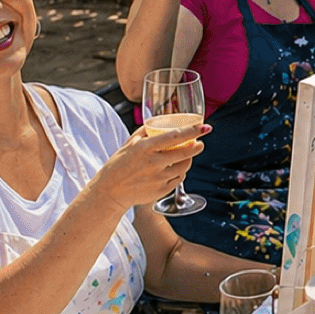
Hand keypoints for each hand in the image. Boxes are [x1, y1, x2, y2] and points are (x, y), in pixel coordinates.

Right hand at [92, 120, 210, 211]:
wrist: (110, 191)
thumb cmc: (118, 165)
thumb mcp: (129, 144)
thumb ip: (145, 132)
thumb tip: (160, 122)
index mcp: (144, 148)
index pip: (174, 137)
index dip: (192, 131)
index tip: (204, 127)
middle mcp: (153, 163)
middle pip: (185, 153)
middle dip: (197, 147)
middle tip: (200, 143)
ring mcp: (159, 178)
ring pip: (184, 167)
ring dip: (188, 160)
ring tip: (185, 155)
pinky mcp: (162, 190)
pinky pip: (178, 179)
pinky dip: (179, 173)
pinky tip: (173, 169)